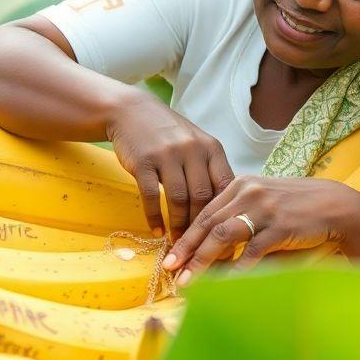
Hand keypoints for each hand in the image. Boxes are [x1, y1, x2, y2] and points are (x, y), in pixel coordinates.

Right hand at [105, 90, 235, 239]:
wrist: (132, 112)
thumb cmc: (170, 133)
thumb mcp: (197, 144)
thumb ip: (211, 171)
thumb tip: (226, 209)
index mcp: (211, 148)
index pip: (225, 186)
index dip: (225, 213)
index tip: (224, 235)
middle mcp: (192, 150)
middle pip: (202, 197)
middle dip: (200, 226)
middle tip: (199, 247)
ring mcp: (167, 155)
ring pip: (178, 199)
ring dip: (178, 226)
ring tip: (178, 244)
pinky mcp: (143, 162)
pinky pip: (151, 196)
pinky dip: (155, 218)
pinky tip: (157, 231)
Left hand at [161, 176, 359, 285]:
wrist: (335, 205)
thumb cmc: (298, 207)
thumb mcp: (264, 201)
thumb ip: (239, 214)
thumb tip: (212, 244)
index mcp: (241, 184)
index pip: (205, 211)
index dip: (186, 235)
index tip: (172, 255)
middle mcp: (248, 192)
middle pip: (208, 223)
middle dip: (187, 249)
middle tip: (170, 269)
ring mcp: (264, 208)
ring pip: (223, 235)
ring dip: (202, 260)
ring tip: (188, 280)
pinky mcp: (280, 226)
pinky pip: (251, 251)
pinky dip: (236, 269)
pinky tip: (223, 284)